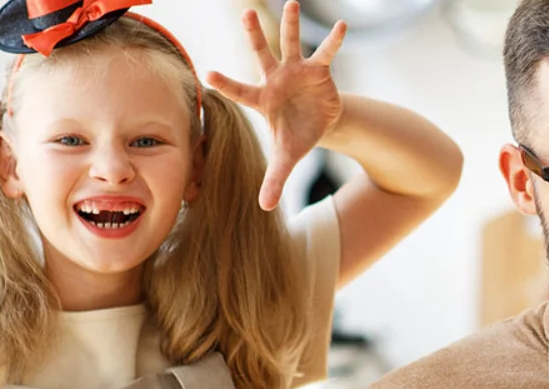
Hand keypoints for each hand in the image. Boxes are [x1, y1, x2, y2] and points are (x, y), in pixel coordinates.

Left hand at [206, 2, 345, 210]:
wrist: (319, 123)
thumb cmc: (296, 137)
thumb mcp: (287, 159)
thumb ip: (275, 179)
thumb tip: (265, 208)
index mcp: (263, 99)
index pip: (240, 91)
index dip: (225, 84)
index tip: (207, 73)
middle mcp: (276, 79)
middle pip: (262, 54)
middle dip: (255, 34)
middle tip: (246, 12)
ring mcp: (297, 71)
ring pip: (292, 44)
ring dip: (292, 24)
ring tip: (293, 3)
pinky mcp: (319, 70)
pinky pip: (326, 53)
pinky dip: (334, 40)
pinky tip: (341, 25)